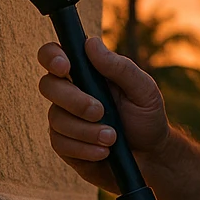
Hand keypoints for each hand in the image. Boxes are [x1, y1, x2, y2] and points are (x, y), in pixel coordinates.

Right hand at [37, 36, 170, 190]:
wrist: (151, 156)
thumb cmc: (147, 117)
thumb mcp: (144, 90)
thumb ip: (120, 67)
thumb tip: (91, 43)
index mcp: (88, 73)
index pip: (55, 55)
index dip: (52, 56)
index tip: (66, 67)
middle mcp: (70, 93)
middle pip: (48, 85)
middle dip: (74, 100)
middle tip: (100, 111)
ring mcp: (64, 119)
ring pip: (56, 118)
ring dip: (86, 130)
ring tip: (112, 137)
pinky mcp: (64, 144)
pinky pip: (60, 144)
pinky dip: (85, 149)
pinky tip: (103, 151)